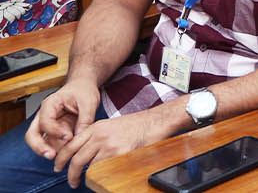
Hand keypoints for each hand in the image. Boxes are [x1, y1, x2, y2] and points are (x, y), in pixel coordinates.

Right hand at [25, 81, 99, 160]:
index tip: (68, 137)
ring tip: (63, 157)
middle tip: (52, 156)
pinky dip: (57, 149)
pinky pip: (50, 143)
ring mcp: (47, 125)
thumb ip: (85, 119)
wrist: (82, 88)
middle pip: (32, 135)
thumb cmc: (83, 91)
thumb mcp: (89, 102)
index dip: (55, 131)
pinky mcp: (53, 132)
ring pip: (39, 142)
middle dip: (40, 147)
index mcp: (50, 105)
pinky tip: (67, 153)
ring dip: (49, 150)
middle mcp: (43, 116)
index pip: (45, 121)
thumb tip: (80, 137)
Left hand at [52, 110, 168, 187]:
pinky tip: (99, 177)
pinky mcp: (119, 153)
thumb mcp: (110, 125)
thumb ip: (95, 136)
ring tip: (82, 181)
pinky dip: (99, 175)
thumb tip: (83, 152)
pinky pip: (103, 168)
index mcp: (95, 128)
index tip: (58, 166)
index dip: (60, 158)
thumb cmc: (136, 124)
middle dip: (69, 173)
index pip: (70, 145)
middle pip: (76, 158)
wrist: (154, 122)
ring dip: (83, 176)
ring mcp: (109, 145)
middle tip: (70, 180)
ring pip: (87, 165)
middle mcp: (99, 135)